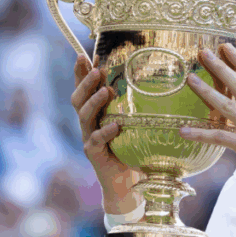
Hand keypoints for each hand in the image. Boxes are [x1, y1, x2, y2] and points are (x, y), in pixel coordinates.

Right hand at [71, 56, 144, 213]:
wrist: (126, 182)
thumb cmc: (133, 146)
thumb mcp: (134, 121)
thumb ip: (137, 104)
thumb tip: (157, 79)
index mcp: (96, 112)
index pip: (84, 88)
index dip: (80, 73)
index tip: (82, 54)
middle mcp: (88, 122)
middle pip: (78, 99)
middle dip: (84, 82)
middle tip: (96, 69)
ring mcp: (88, 137)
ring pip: (84, 116)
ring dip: (93, 102)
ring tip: (104, 90)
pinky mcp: (94, 154)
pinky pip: (95, 141)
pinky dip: (104, 132)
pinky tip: (114, 125)